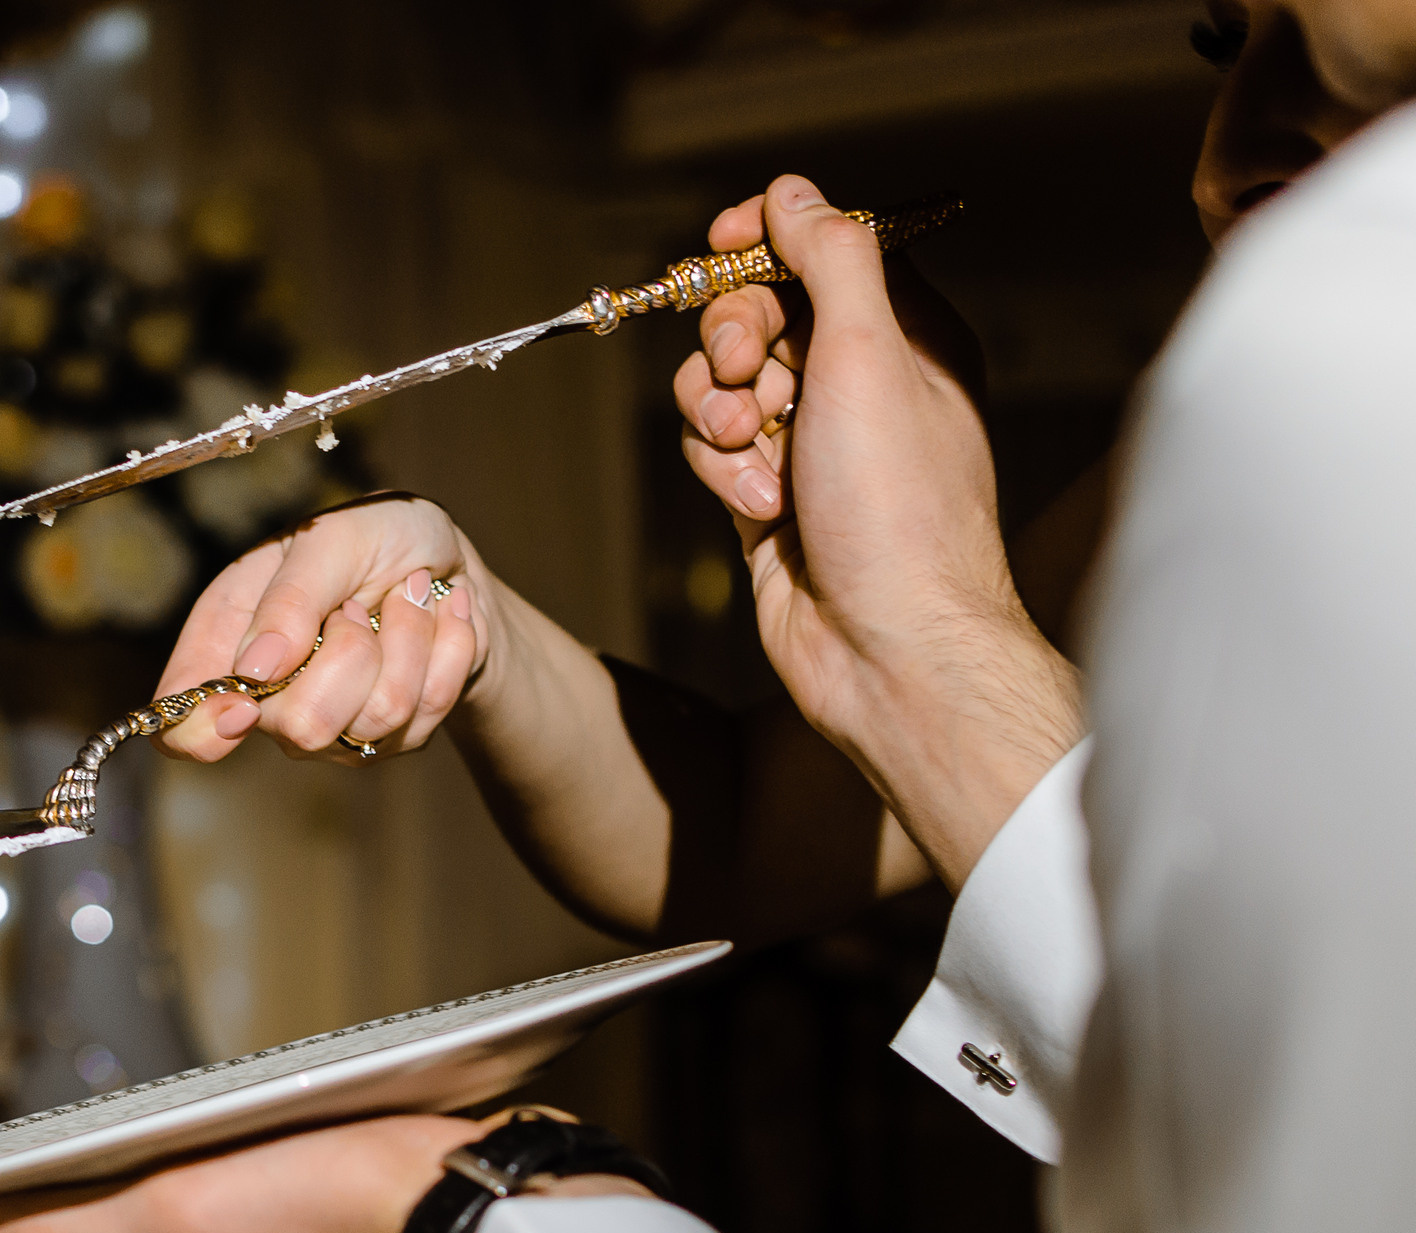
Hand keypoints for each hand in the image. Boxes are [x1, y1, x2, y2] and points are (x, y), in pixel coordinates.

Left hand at [0, 1112, 649, 1232]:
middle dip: (76, 1207)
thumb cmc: (325, 1213)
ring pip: (202, 1212)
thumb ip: (63, 1230)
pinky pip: (271, 1184)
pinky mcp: (354, 1193)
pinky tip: (249, 1133)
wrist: (474, 1210)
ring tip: (118, 1147)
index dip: (19, 1230)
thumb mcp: (169, 1216)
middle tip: (24, 1173)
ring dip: (154, 1182)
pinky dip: (235, 1164)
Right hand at [151, 496, 490, 765]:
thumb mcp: (330, 539)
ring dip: (409, 640)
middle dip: (352, 651)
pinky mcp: (388, 739)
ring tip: (407, 598)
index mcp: (229, 640)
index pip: (181, 723)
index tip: (243, 706)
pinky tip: (439, 619)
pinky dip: (446, 650)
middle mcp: (269, 698)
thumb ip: (290, 598)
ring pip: (376, 719)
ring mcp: (330, 727)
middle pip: (303, 727)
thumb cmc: (376, 538)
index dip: (202, 730)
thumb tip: (254, 670)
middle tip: (357, 604)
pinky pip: (426, 714)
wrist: (449, 562)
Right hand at [674, 176, 1083, 888]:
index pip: (825, 251)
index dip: (767, 240)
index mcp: (909, 337)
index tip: (722, 242)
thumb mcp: (870, 353)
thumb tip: (795, 193)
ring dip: (719, 413)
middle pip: (758, 313)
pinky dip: (723, 474)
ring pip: (722, 385)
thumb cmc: (899, 508)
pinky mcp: (767, 497)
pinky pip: (714, 452)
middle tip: (746, 369)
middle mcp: (860, 385)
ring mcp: (811, 444)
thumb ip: (830, 259)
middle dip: (734, 338)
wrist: (886, 646)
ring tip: (753, 450)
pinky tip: (762, 509)